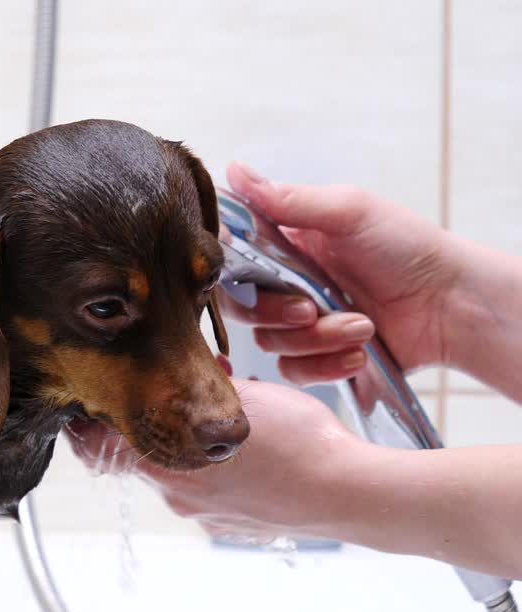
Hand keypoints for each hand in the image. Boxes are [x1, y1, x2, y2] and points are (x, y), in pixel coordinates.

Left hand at [69, 379, 365, 541]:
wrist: (350, 493)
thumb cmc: (302, 443)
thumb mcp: (241, 401)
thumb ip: (197, 392)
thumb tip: (180, 380)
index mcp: (167, 464)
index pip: (97, 449)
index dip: (88, 425)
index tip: (88, 404)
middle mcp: (177, 494)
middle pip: (138, 458)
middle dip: (147, 427)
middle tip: (161, 398)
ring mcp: (203, 514)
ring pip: (176, 474)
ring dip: (183, 447)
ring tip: (212, 420)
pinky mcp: (229, 525)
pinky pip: (207, 493)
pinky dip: (213, 471)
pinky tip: (244, 452)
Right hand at [222, 162, 464, 384]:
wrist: (452, 305)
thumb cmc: (407, 248)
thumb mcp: (348, 211)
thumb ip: (287, 198)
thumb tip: (233, 169)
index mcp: (286, 244)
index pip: (232, 257)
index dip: (231, 270)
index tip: (249, 273)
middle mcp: (287, 283)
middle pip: (241, 306)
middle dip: (273, 311)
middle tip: (310, 308)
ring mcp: (302, 323)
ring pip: (269, 342)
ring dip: (316, 338)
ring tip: (361, 326)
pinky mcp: (319, 357)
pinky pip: (294, 370)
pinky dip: (325, 364)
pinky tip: (359, 352)